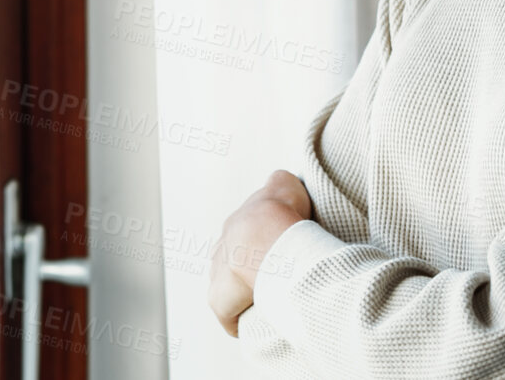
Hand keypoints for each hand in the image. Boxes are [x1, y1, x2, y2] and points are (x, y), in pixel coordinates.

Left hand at [208, 170, 312, 336]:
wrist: (270, 235)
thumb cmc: (283, 213)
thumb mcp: (285, 185)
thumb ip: (280, 183)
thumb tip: (280, 182)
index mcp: (238, 224)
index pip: (246, 238)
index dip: (264, 248)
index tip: (282, 257)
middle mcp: (222, 247)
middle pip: (234, 263)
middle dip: (251, 272)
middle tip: (279, 281)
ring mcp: (218, 273)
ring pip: (228, 289)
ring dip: (246, 296)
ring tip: (272, 301)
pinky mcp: (219, 299)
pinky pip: (228, 315)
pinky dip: (240, 321)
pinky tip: (259, 323)